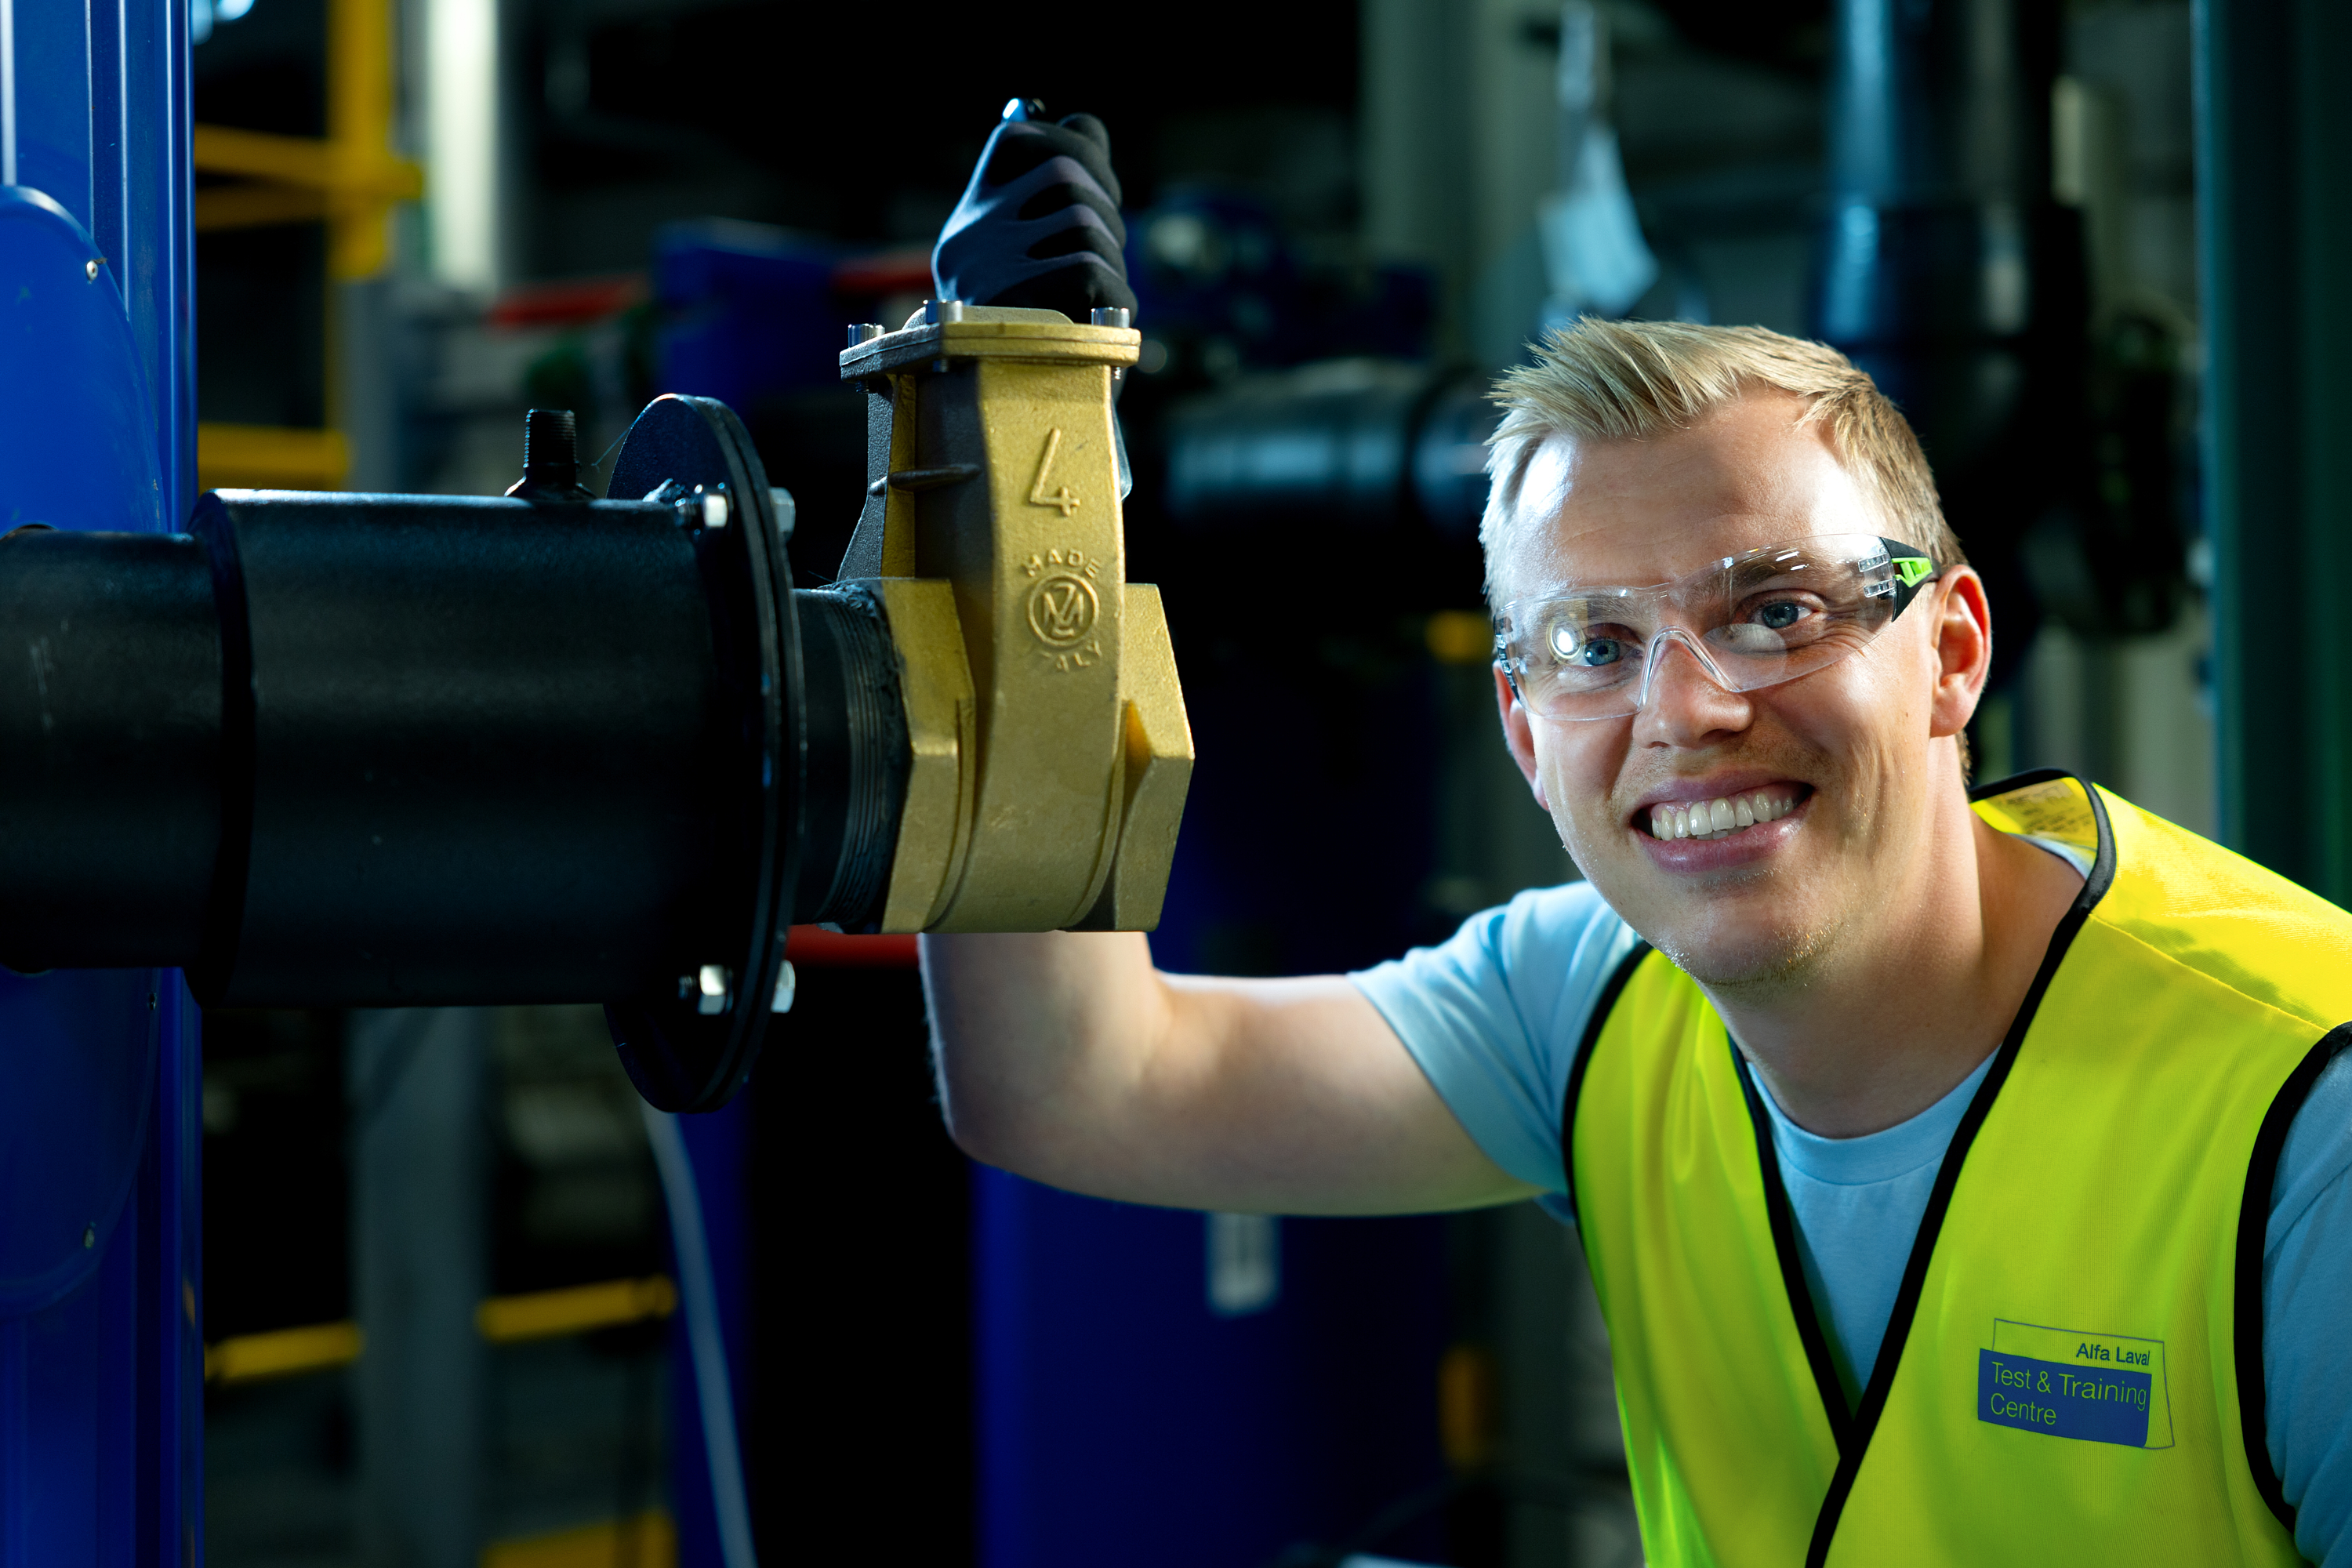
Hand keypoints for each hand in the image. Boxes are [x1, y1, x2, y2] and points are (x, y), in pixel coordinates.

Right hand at [932, 107, 1134, 321]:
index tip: (1096, 188)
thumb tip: (1084, 121)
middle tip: (1111, 253)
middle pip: (1064, 175)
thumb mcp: (1043, 254)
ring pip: (1083, 224)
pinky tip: (1106, 323)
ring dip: (1115, 259)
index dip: (1075, 148)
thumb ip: (1063, 184)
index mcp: (971, 216)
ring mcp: (983, 274)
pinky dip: (1117, 297)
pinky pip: (1089, 273)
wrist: (1011, 420)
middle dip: (1110, 208)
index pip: (1019, 136)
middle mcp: (967, 237)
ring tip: (1103, 297)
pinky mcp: (1008, 316)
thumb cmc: (1042, 333)